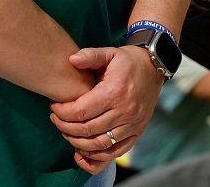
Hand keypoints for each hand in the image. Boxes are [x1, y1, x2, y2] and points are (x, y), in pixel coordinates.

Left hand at [49, 45, 163, 173]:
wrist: (155, 68)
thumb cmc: (128, 61)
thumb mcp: (110, 53)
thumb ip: (90, 55)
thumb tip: (71, 59)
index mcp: (114, 92)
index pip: (81, 111)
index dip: (63, 113)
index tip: (54, 107)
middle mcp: (124, 111)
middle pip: (87, 130)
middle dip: (65, 127)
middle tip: (56, 120)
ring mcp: (132, 125)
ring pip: (98, 144)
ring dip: (77, 143)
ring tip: (67, 132)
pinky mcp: (136, 133)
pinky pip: (113, 153)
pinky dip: (95, 158)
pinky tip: (81, 152)